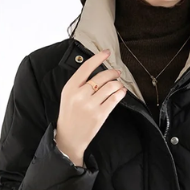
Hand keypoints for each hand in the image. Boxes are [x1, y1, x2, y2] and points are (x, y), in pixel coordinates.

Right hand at [55, 49, 126, 166]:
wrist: (69, 137)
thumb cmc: (69, 115)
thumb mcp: (68, 96)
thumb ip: (79, 84)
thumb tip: (97, 72)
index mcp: (70, 87)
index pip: (86, 67)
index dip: (98, 58)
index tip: (107, 52)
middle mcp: (80, 95)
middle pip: (101, 77)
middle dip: (112, 73)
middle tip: (117, 72)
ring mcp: (90, 105)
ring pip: (110, 87)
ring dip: (117, 83)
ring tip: (119, 84)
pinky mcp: (100, 115)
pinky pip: (114, 99)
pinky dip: (120, 93)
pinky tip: (121, 92)